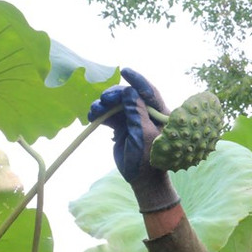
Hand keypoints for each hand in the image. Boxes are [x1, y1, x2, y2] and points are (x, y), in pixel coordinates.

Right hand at [88, 68, 179, 212]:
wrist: (141, 179)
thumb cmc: (148, 159)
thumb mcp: (143, 134)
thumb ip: (137, 112)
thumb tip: (130, 91)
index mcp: (159, 114)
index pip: (149, 92)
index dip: (137, 81)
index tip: (125, 72)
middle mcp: (147, 114)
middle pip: (129, 96)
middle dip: (114, 96)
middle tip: (103, 100)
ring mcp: (134, 119)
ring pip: (117, 105)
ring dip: (104, 105)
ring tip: (93, 111)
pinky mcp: (123, 127)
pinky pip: (110, 115)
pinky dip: (101, 114)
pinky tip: (92, 116)